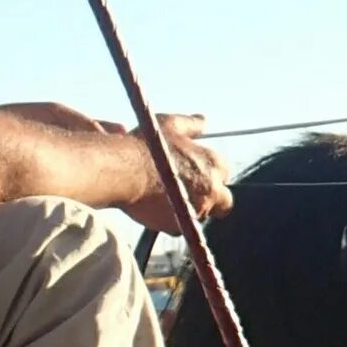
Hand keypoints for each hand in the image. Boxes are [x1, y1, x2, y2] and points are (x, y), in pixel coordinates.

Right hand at [125, 112, 232, 232]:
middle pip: (222, 200)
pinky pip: (182, 227)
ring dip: (190, 208)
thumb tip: (204, 120)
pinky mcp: (179, 226)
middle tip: (188, 191)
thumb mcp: (170, 125)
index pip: (224, 173)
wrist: (122, 172)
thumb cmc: (147, 146)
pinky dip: (173, 220)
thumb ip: (191, 124)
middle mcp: (212, 190)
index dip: (210, 173)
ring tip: (166, 197)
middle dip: (210, 197)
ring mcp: (197, 211)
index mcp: (214, 165)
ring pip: (201, 214)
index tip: (195, 171)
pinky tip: (156, 207)